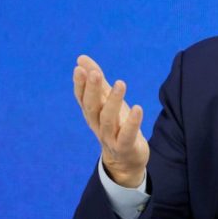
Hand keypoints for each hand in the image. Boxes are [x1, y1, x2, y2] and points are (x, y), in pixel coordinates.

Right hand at [73, 54, 149, 187]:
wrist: (126, 160)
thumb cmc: (116, 125)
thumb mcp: (107, 101)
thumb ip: (97, 81)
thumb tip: (81, 58)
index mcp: (92, 113)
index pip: (82, 98)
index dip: (80, 84)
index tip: (79, 68)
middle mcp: (97, 125)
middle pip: (91, 107)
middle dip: (92, 90)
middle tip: (95, 73)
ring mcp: (110, 138)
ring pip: (107, 120)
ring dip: (113, 101)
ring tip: (120, 83)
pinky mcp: (124, 147)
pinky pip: (126, 135)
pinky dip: (131, 123)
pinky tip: (137, 108)